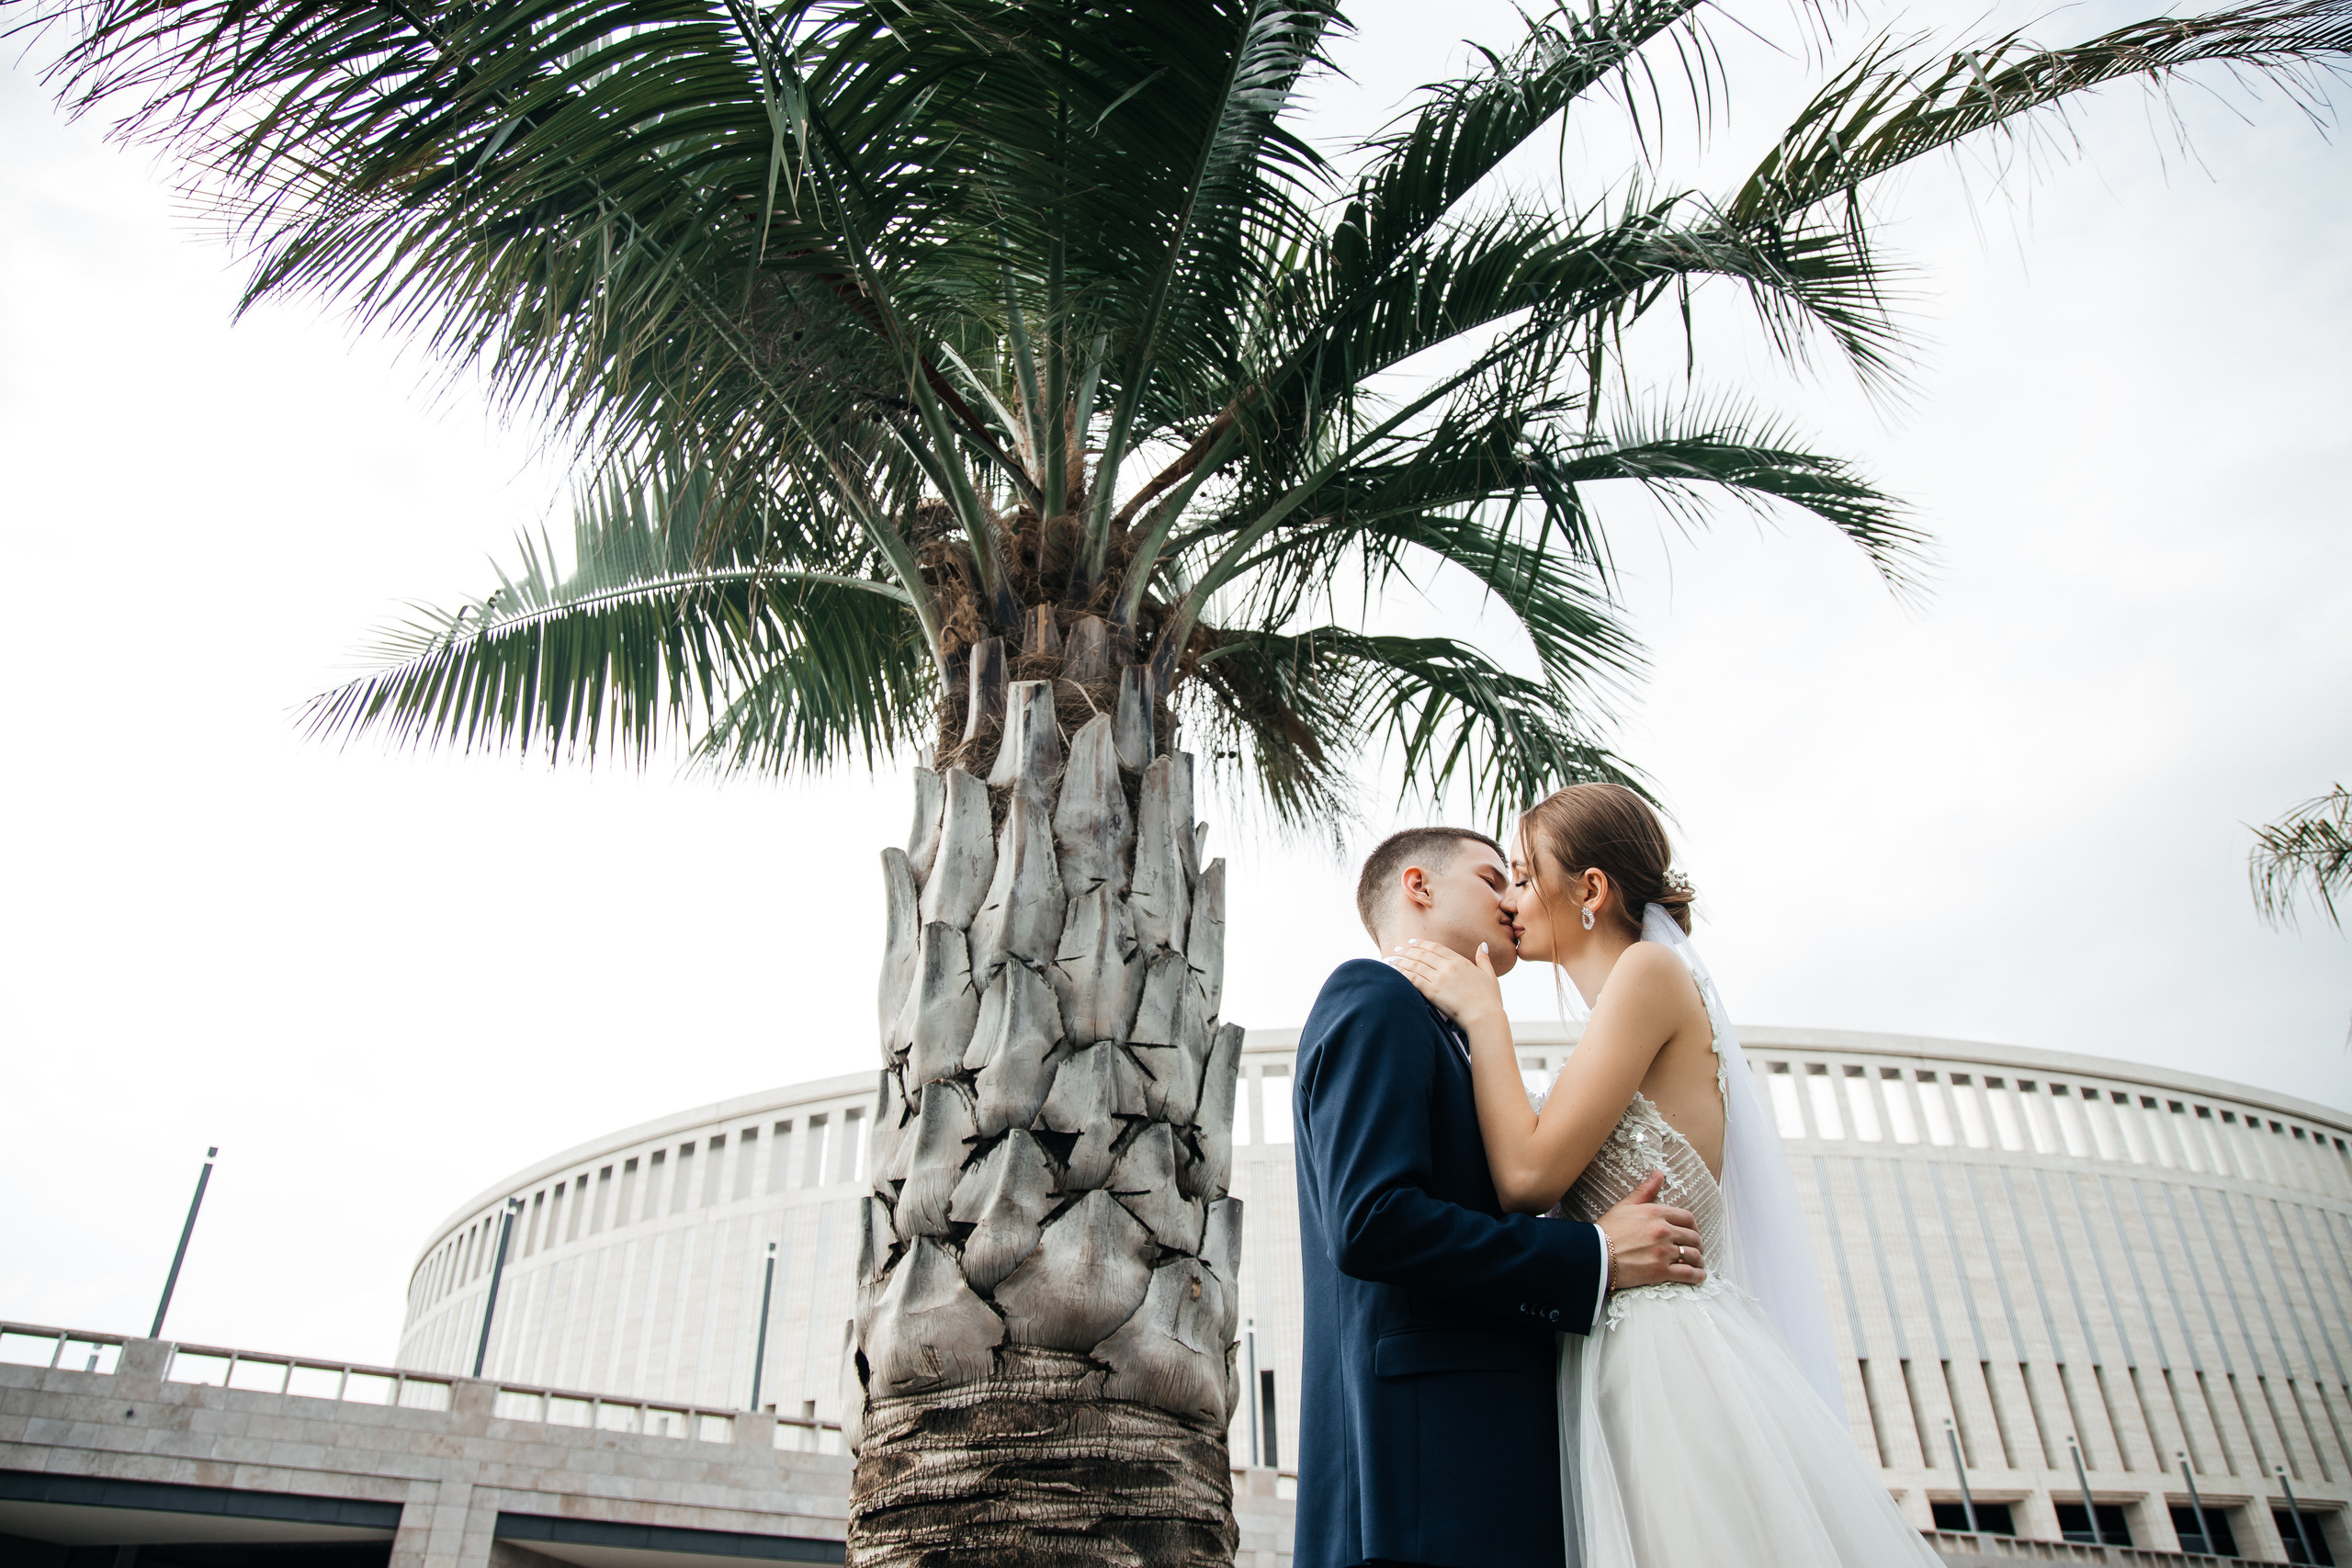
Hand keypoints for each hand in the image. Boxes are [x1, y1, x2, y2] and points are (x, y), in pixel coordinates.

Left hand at [1385, 938, 1505, 1030]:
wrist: (1485, 1017)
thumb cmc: (1489, 1000)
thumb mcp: (1490, 976)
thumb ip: (1484, 959)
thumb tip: (1482, 945)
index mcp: (1461, 961)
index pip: (1436, 948)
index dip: (1422, 944)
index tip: (1412, 943)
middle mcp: (1448, 967)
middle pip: (1422, 954)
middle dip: (1407, 951)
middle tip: (1396, 949)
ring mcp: (1440, 978)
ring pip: (1415, 965)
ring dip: (1400, 961)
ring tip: (1389, 959)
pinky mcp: (1433, 991)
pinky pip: (1413, 979)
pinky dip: (1401, 973)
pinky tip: (1393, 971)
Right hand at [1597, 1171, 1705, 1289]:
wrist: (1594, 1255)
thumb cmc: (1607, 1230)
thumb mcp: (1625, 1206)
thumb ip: (1645, 1190)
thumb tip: (1659, 1173)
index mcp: (1656, 1213)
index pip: (1687, 1218)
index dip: (1693, 1226)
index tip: (1691, 1232)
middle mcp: (1663, 1231)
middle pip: (1693, 1237)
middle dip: (1697, 1244)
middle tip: (1695, 1249)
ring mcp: (1663, 1252)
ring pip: (1693, 1255)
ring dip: (1699, 1260)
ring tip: (1698, 1264)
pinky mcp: (1661, 1271)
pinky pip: (1688, 1274)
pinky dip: (1697, 1275)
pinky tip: (1699, 1276)